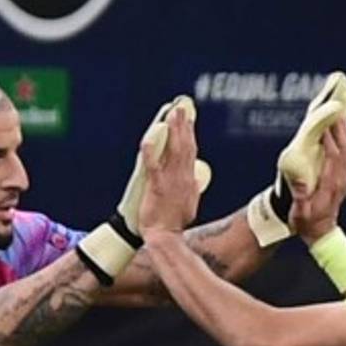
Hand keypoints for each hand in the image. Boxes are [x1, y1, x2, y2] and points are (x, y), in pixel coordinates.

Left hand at [137, 106, 200, 235]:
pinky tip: (148, 139)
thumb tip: (197, 178)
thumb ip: (192, 189)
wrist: (165, 237)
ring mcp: (170, 182)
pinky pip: (154, 166)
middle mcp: (182, 178)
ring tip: (172, 114)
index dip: (190, 135)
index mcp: (189, 181)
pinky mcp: (157, 187)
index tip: (189, 121)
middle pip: (185, 146)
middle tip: (181, 108)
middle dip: (183, 126)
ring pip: (173, 151)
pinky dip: (151, 152)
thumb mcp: (189, 205)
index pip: (191, 153)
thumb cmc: (174, 224)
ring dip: (173, 131)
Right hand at [289, 118, 345, 243]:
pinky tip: (340, 133)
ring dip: (345, 133)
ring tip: (340, 116)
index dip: (329, 140)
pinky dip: (345, 142)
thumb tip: (299, 186)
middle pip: (344, 149)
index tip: (325, 124)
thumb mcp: (299, 214)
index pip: (332, 157)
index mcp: (330, 186)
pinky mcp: (343, 180)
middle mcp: (340, 181)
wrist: (321, 235)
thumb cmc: (306, 224)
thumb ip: (300, 200)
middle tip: (337, 109)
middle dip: (341, 130)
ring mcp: (344, 180)